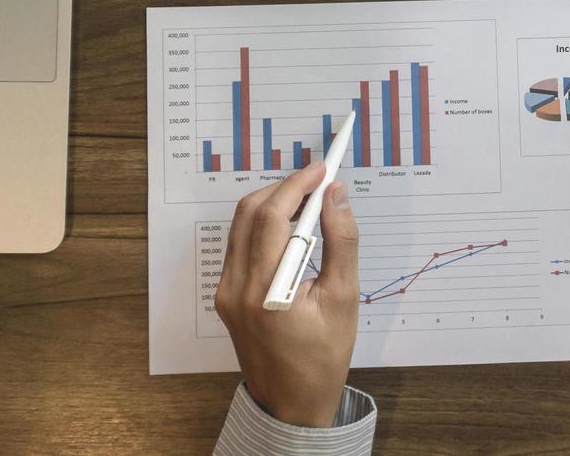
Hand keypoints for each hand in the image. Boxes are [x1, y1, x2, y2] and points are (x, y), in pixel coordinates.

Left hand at [214, 163, 360, 427]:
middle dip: (285, 188)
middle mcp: (236, 286)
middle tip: (320, 181)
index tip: (324, 168)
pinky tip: (291, 227)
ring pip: (241, 224)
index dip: (298, 184)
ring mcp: (225, 290)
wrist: (290, 402)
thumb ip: (342, 240)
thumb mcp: (344, 298)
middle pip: (251, 212)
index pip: (273, 216)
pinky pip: (239, 244)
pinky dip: (263, 225)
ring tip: (309, 200)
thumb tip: (337, 194)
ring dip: (273, 203)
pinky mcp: (225, 294)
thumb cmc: (323, 356)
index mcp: (266, 290)